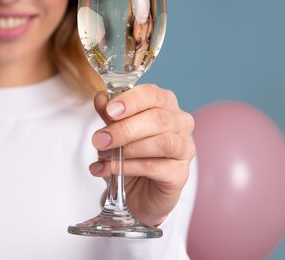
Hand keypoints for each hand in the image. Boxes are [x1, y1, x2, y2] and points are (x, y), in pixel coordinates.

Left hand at [89, 84, 194, 226]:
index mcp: (165, 104)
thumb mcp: (114, 130)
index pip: (152, 94)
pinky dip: (128, 167)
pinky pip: (155, 167)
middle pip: (158, 119)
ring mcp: (184, 148)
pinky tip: (110, 169)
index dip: (130, 101)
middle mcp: (180, 123)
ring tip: (104, 155)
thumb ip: (109, 114)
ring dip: (128, 148)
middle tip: (99, 139)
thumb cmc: (130, 154)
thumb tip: (102, 99)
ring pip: (163, 143)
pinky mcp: (180, 173)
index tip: (109, 111)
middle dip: (124, 129)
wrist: (138, 191)